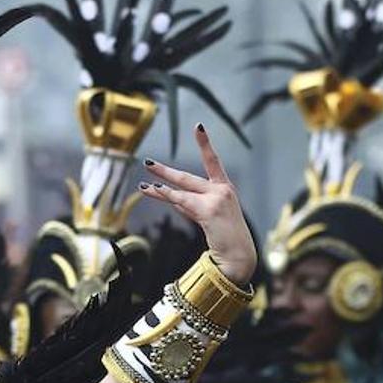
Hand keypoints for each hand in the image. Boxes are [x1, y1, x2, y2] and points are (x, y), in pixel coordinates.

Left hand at [141, 123, 256, 283]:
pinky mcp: (209, 210)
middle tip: (147, 163)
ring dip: (160, 187)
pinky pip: (182, 201)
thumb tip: (170, 197)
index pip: (213, 161)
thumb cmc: (225, 237)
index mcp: (225, 188)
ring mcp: (216, 199)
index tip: (198, 127)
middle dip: (165, 172)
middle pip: (187, 177)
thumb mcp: (209, 216)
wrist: (239, 255)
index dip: (205, 143)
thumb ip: (191, 205)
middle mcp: (222, 190)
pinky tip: (155, 190)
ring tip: (143, 184)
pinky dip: (167, 196)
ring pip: (181, 190)